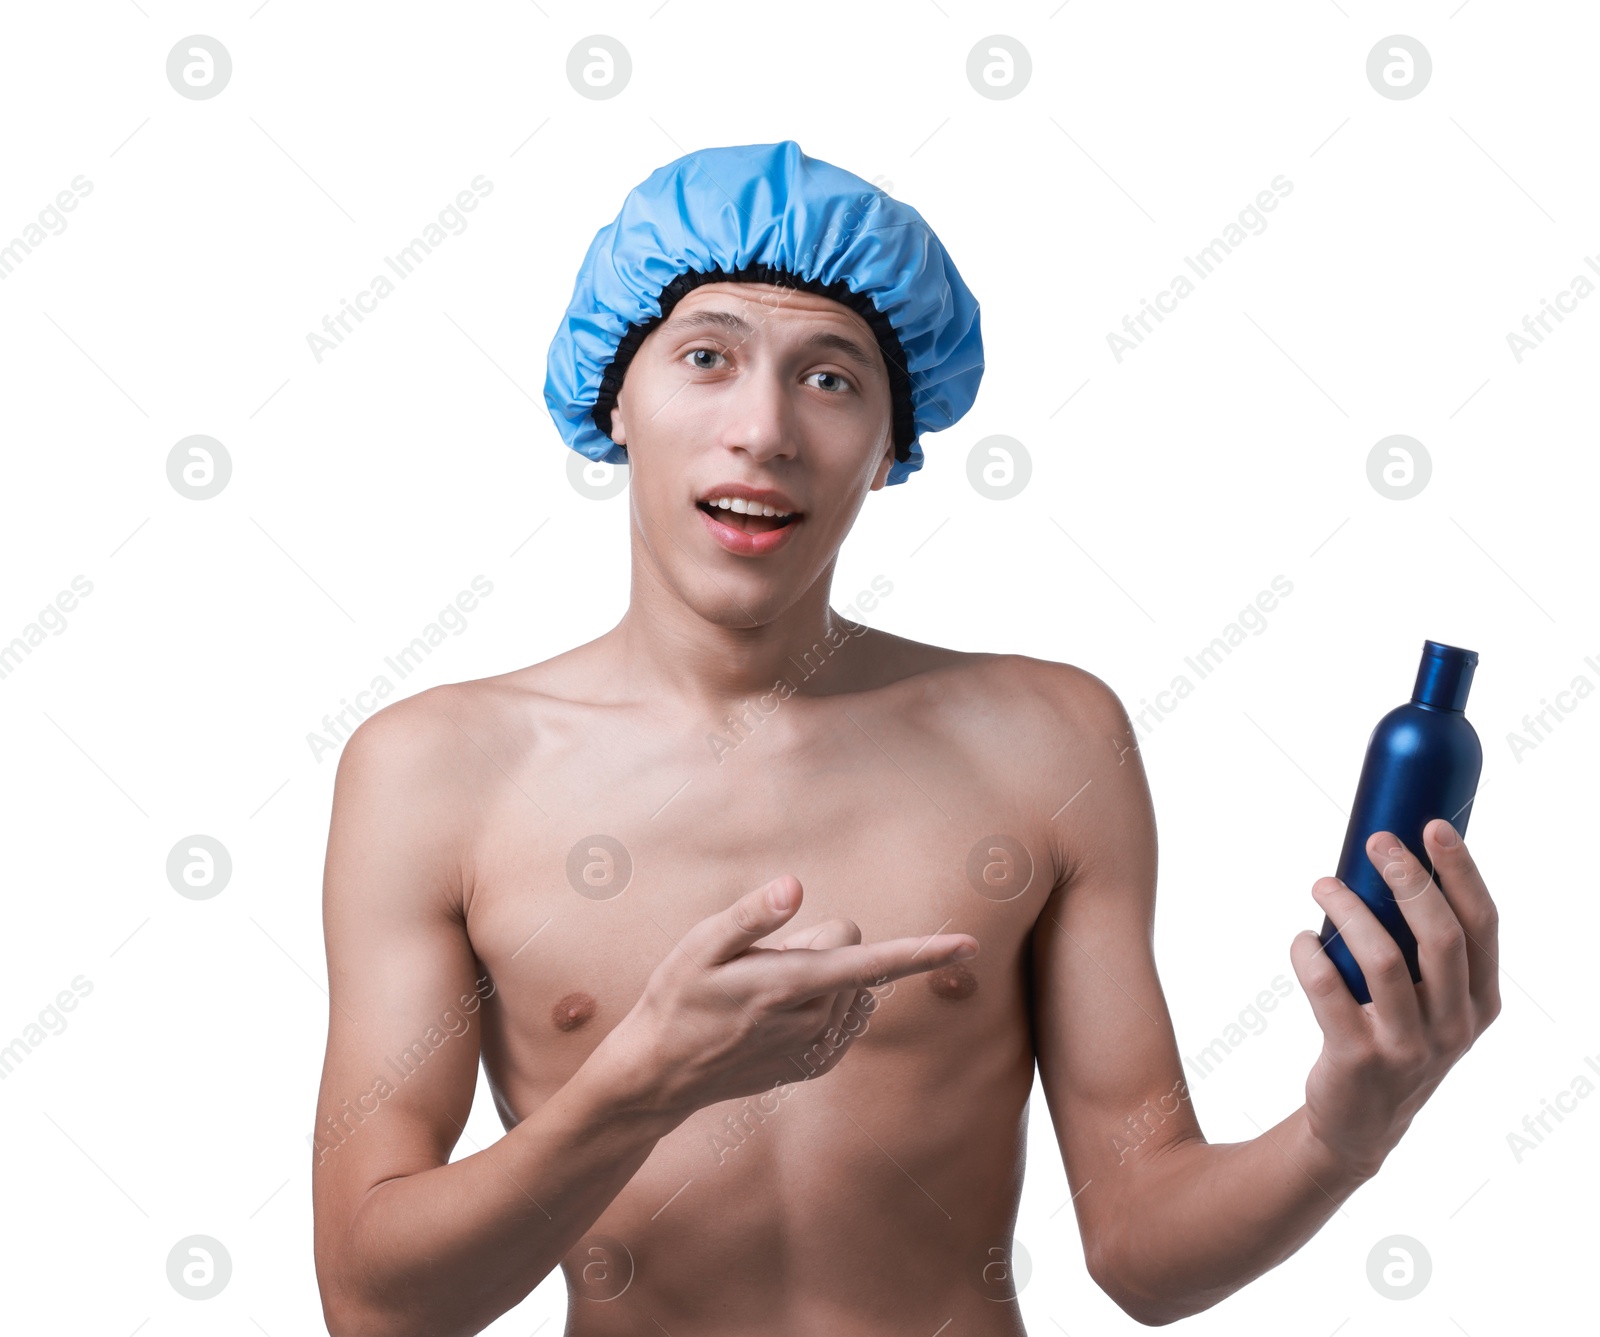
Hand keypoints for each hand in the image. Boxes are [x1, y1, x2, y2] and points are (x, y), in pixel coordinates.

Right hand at [606, 874, 977, 1117]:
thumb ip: (750, 915)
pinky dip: (820, 1002)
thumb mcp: (698, 946)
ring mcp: (817, 1048)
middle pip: (853, 951)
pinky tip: (775, 1014)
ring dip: (819, 976)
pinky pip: (843, 1013)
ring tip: (761, 990)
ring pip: (850, 983)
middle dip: (818, 942)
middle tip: (759, 961)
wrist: (661, 1073)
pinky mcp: (815, 1063)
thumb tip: (794, 885)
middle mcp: (814, 1021)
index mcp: (792, 985)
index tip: (970, 943)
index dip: (923, 951)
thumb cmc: (677, 997)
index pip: (873, 962)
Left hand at [1289, 818, 1500, 1178]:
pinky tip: (1301, 940)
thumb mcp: (1428, 999)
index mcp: (1480, 1000)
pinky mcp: (1358, 1058)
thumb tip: (1393, 857)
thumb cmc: (1392, 1036)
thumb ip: (1423, 945)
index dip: (1461, 870)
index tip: (1432, 826)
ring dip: (1348, 909)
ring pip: (1383, 959)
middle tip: (1375, 842)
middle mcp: (1454, 1024)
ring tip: (1322, 884)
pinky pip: (1328, 989)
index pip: (1482, 924)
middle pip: (1440, 935)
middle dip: (1408, 879)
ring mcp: (1409, 1045)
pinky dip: (1308, 954)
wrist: (1357, 1123)